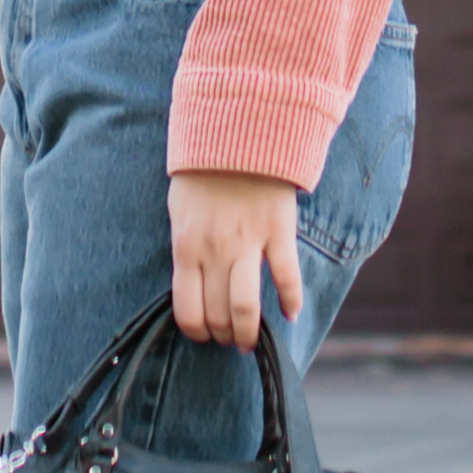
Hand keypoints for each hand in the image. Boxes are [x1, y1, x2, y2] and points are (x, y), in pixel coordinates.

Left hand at [169, 169, 302, 348]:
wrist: (237, 133)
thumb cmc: (202, 174)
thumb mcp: (180, 212)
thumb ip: (186, 249)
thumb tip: (191, 285)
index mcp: (186, 247)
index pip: (187, 311)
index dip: (197, 332)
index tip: (205, 336)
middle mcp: (215, 251)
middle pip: (218, 315)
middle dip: (224, 336)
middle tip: (231, 339)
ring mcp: (248, 243)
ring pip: (247, 307)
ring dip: (249, 332)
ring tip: (252, 339)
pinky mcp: (278, 231)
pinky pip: (287, 277)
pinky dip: (292, 302)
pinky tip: (291, 314)